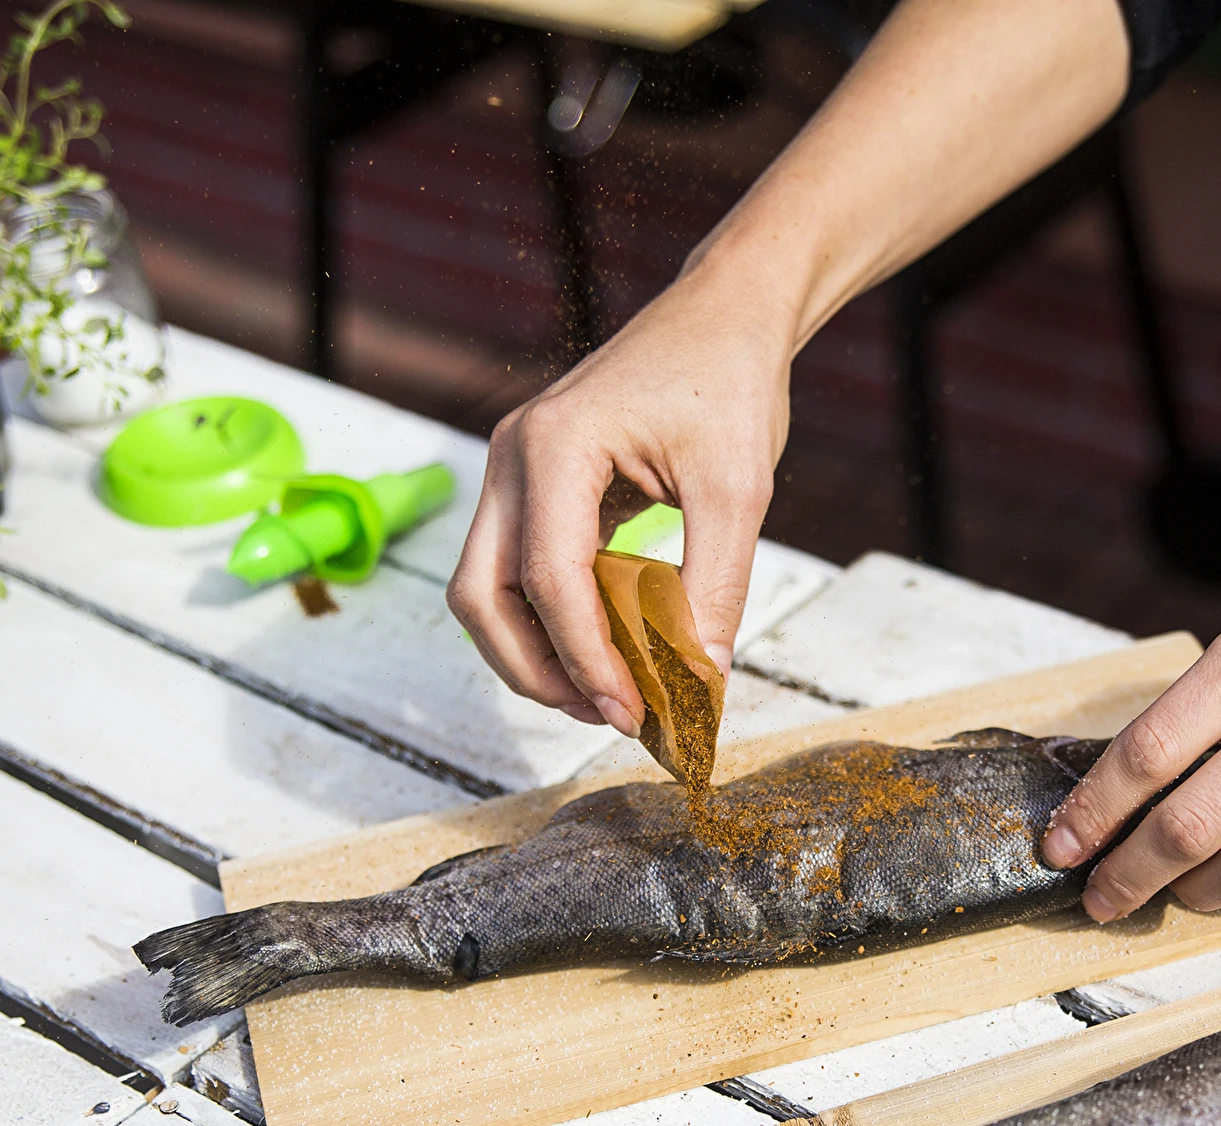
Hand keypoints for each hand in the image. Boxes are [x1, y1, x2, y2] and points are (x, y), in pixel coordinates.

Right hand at [449, 0, 1128, 735]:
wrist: (724, 316)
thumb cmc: (730, 383)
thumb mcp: (737, 491)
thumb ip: (715, 587)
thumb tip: (702, 681)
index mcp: (554, 446)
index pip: (550, 580)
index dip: (588, 659)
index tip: (634, 712)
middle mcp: (513, 456)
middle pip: (483, 595)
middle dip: (536, 669)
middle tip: (607, 714)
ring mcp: (514, 469)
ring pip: (488, 589)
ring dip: (535, 652)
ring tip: (607, 693)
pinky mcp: (533, 484)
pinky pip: (518, 570)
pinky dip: (551, 620)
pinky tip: (608, 650)